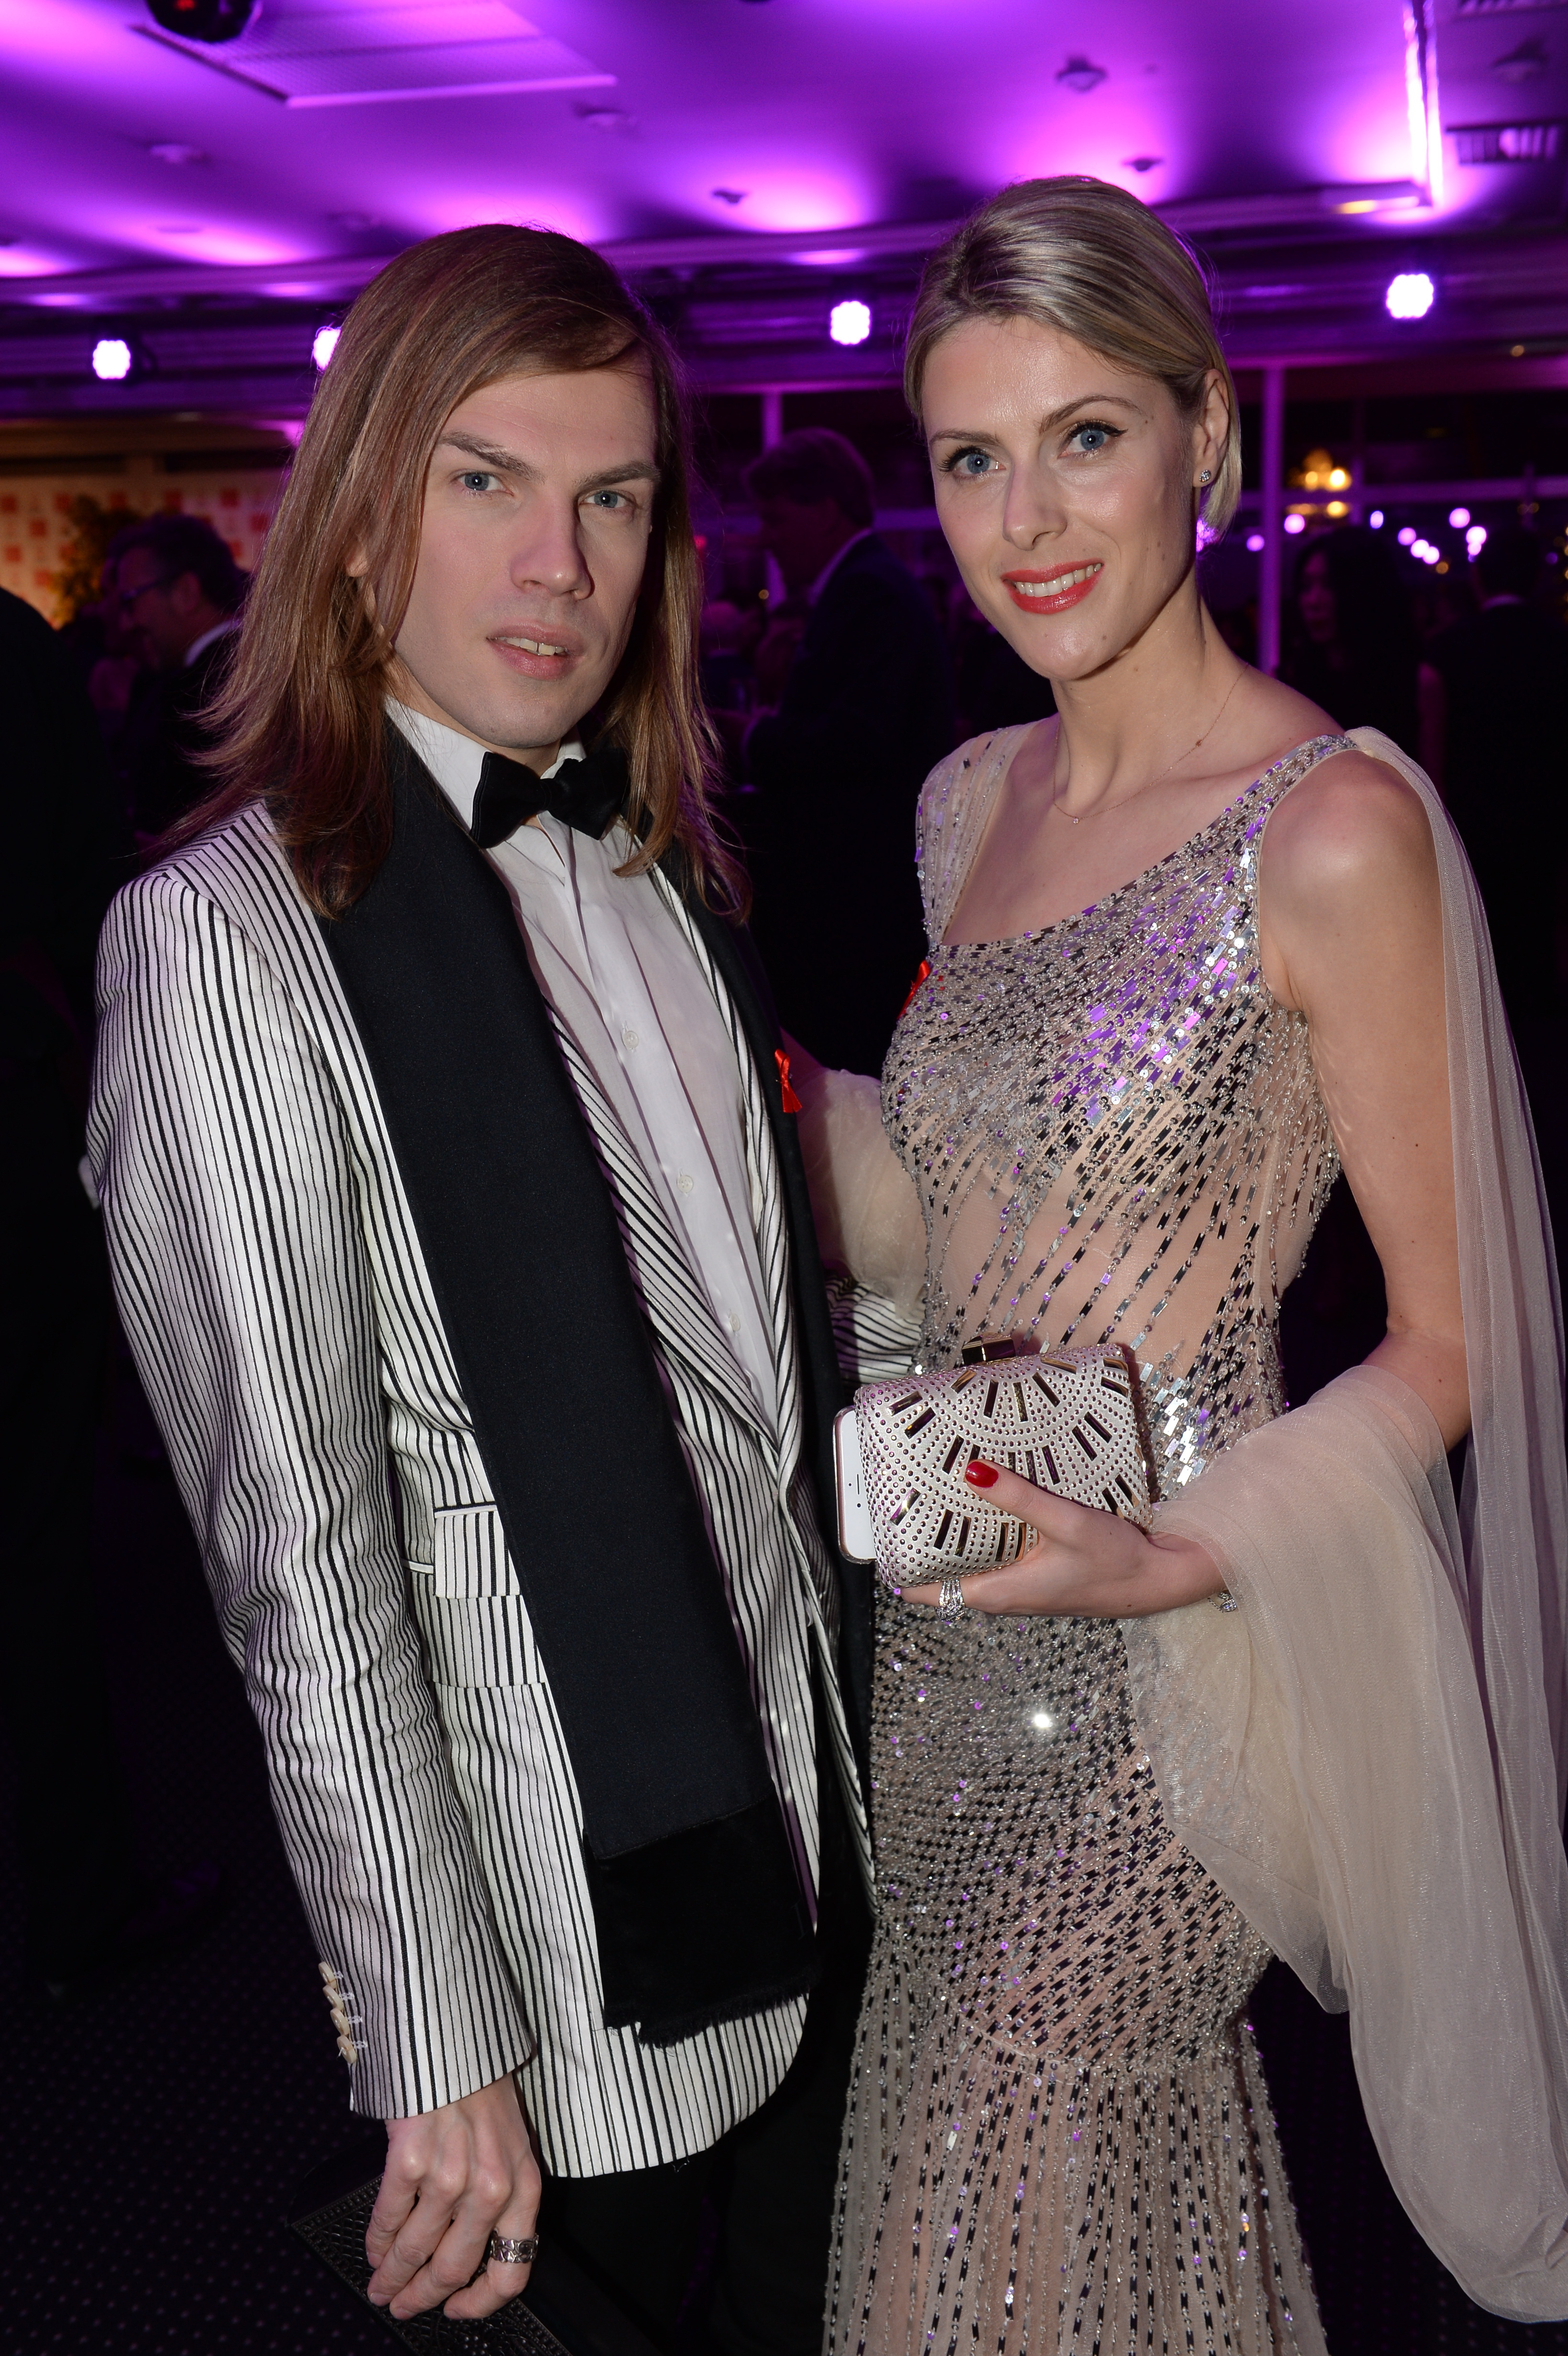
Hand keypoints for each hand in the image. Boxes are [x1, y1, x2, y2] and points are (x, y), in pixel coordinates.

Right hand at [367, 2072, 539, 2321]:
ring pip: (417, 2251)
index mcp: (524, 2186)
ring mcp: (449, 2176)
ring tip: (381, 2285)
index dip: (481, 2303)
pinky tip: (374, 2249)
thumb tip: (467, 2250)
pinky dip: (377, 2243)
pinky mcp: (410, 2161)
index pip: (513, 2270)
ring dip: (393, 2277)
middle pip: (455, 2269)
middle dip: (424, 2297)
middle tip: (403, 2306)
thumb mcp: (510, 2145)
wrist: (454, 2039)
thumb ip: (500, 2195)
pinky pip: (389, 2220)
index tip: (458, 2310)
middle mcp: (490, 2188)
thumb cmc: (482, 2089)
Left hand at [900, 1460, 1222, 1619]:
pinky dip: (987, 1532)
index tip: (886, 1529)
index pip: (928, 1593)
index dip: (901, 1566)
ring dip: (958, 1534)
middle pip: (946, 1574)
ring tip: (941, 1489)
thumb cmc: (1114, 1559)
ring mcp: (1022, 1587)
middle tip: (911, 1494)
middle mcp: (1004, 1596)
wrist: (1160, 1578)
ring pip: (973, 1562)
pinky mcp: (1039, 1575)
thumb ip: (1018, 1497)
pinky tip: (991, 1499)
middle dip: (926, 1540)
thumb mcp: (1064, 1522)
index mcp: (999, 1593)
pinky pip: (999, 1555)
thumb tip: (970, 1470)